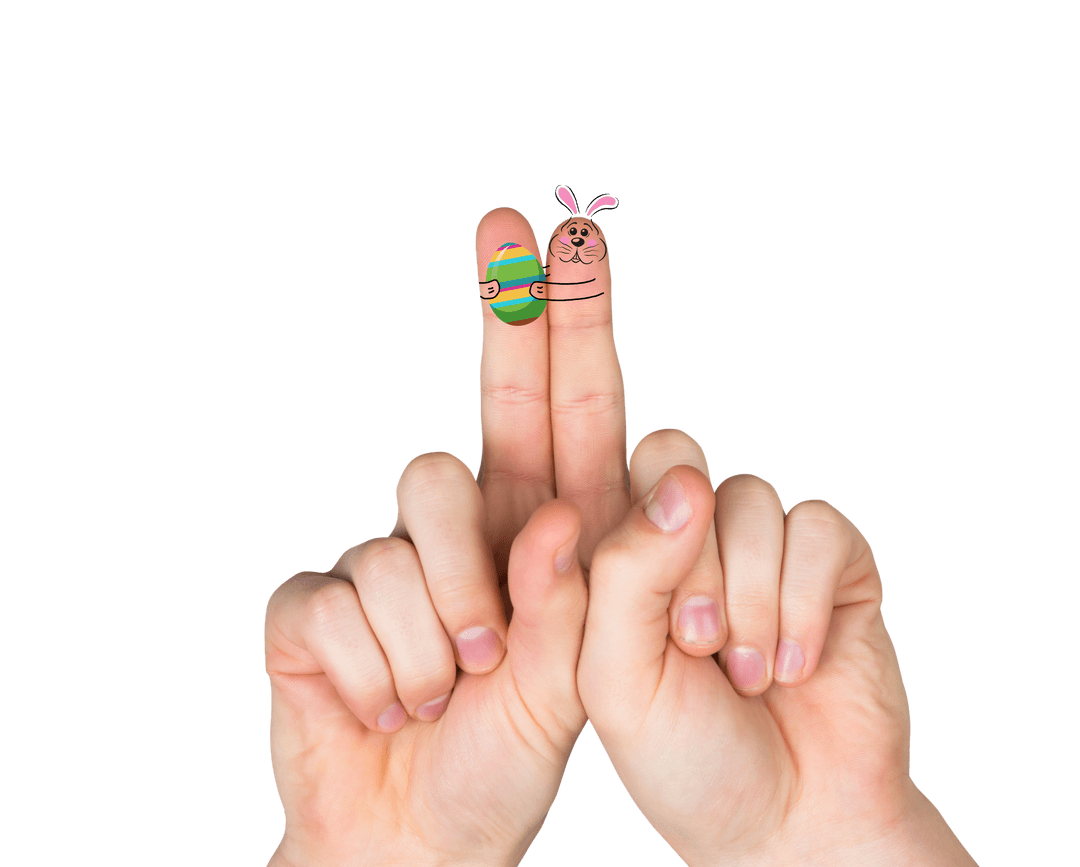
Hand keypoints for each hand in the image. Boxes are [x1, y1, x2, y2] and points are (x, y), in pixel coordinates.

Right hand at [263, 206, 629, 865]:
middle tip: (506, 216)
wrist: (414, 839)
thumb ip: (598, 587)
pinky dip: (381, 672)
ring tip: (455, 686)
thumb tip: (603, 491)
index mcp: (544, 542)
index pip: (568, 416)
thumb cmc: (505, 764)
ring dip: (447, 618)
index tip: (571, 239)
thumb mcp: (582, 684)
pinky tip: (389, 705)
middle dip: (506, 308)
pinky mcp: (316, 604)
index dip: (569, 326)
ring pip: (415, 517)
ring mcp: (387, 559)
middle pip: (487, 405)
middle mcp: (469, 533)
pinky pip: (342, 597)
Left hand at [577, 430, 977, 866]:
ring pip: (750, 494)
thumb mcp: (619, 679)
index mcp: (625, 557)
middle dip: (691, 565)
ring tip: (749, 674)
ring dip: (750, 598)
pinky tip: (798, 666)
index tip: (658, 628)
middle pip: (680, 463)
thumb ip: (626, 575)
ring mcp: (763, 546)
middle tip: (699, 647)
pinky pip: (819, 526)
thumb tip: (686, 482)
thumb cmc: (689, 760)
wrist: (793, 825)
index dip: (637, 533)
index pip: (610, 477)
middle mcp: (691, 537)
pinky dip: (805, 603)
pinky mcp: (834, 565)